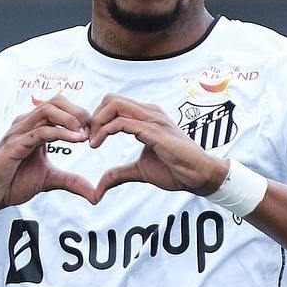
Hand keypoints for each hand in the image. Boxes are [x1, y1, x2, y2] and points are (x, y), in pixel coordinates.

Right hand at [0, 95, 96, 212]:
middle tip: (92, 128)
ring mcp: (19, 132)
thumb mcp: (50, 180)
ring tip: (84, 133)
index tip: (94, 132)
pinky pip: (41, 131)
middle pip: (56, 101)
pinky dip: (61, 133)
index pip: (60, 107)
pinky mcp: (15, 144)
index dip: (80, 115)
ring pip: (48, 111)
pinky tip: (76, 140)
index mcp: (35, 127)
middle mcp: (26, 124)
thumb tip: (94, 194)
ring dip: (71, 119)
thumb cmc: (14, 182)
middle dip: (78, 111)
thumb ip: (71, 181)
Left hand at [89, 93, 227, 201]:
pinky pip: (122, 122)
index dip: (97, 118)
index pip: (114, 103)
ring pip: (114, 105)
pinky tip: (97, 144)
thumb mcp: (139, 171)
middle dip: (93, 117)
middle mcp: (149, 113)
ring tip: (91, 142)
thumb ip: (118, 174)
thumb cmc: (175, 170)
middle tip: (88, 138)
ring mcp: (152, 119)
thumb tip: (99, 187)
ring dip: (96, 122)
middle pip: (111, 98)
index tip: (89, 138)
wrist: (199, 176)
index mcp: (147, 117)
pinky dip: (104, 131)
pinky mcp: (154, 131)